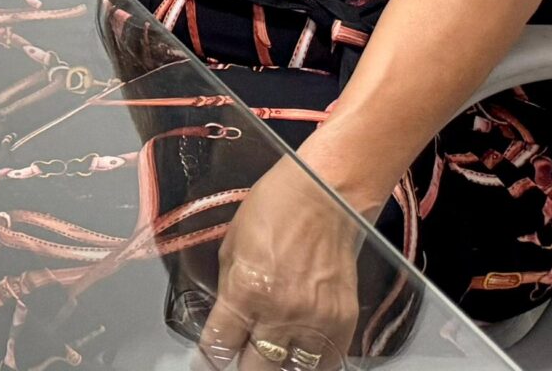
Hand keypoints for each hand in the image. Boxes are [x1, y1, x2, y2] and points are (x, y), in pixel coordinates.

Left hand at [193, 157, 372, 369]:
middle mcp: (281, 313)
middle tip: (241, 360)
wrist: (324, 197)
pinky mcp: (344, 322)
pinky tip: (298, 353)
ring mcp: (317, 321)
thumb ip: (228, 290)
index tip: (207, 363)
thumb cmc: (271, 212)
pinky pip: (325, 361)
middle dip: (244, 366)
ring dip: (278, 366)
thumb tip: (226, 322)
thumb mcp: (231, 247)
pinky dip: (310, 362)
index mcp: (246, 291)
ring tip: (271, 358)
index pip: (221, 345)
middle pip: (257, 368)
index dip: (210, 359)